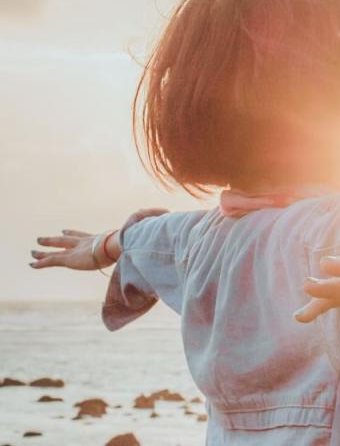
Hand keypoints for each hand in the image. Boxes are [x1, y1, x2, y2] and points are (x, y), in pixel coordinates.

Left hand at [30, 208, 168, 270]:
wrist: (126, 243)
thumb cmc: (137, 239)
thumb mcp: (145, 233)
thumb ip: (153, 223)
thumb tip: (168, 214)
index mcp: (101, 238)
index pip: (86, 236)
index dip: (75, 233)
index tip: (65, 230)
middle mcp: (88, 242)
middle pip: (70, 239)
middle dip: (58, 239)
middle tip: (47, 237)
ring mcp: (79, 250)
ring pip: (58, 249)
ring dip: (45, 249)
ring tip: (32, 252)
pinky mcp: (72, 258)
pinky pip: (53, 261)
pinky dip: (42, 262)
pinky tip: (32, 264)